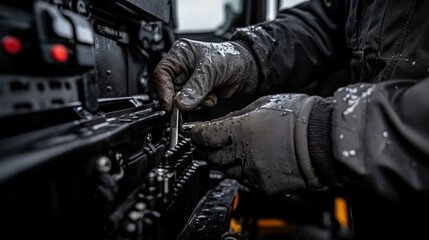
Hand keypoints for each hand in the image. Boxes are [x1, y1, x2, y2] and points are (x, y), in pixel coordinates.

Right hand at [153, 38, 258, 111]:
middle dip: (183, 98)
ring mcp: (189, 81)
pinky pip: (193, 104)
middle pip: (170, 89)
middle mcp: (182, 68)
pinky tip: (212, 96)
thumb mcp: (211, 70)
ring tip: (209, 95)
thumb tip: (181, 103)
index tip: (170, 105)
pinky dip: (202, 104)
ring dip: (196, 102)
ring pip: (182, 100)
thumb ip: (196, 87)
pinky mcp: (197, 93)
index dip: (164, 90)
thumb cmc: (230, 57)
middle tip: (193, 102)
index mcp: (180, 54)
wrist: (247, 69)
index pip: (162, 73)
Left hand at [190, 94, 322, 194]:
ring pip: (226, 170)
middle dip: (206, 148)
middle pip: (211, 156)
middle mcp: (245, 154)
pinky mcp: (265, 186)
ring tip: (233, 149)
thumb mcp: (262, 106)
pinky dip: (242, 171)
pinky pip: (244, 180)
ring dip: (224, 160)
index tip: (195, 132)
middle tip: (208, 141)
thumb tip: (219, 124)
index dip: (197, 134)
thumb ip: (236, 117)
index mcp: (242, 130)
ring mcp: (254, 172)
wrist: (325, 140)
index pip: (205, 137)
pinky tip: (250, 160)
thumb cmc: (299, 117)